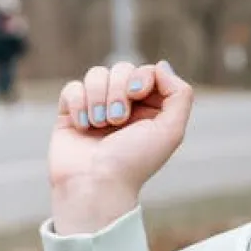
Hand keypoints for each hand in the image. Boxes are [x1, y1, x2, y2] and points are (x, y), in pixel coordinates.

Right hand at [49, 60, 193, 233]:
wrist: (95, 184)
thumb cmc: (134, 161)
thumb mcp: (171, 131)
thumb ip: (179, 95)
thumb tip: (161, 65)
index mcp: (150, 109)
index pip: (147, 71)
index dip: (141, 77)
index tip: (137, 94)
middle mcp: (125, 106)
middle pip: (121, 68)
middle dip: (118, 90)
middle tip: (117, 120)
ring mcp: (97, 108)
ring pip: (96, 74)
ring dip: (98, 98)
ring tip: (100, 125)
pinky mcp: (71, 113)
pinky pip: (72, 87)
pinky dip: (78, 104)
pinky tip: (83, 126)